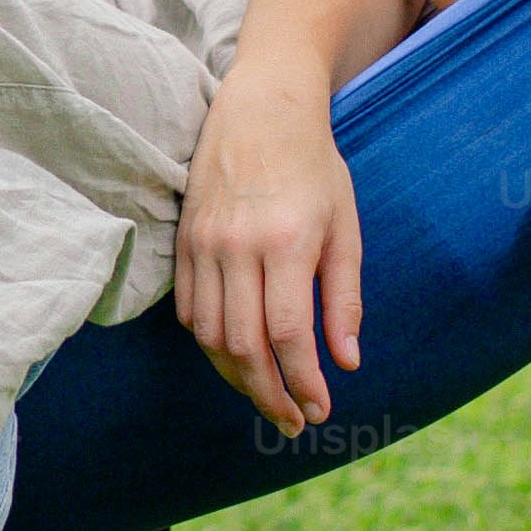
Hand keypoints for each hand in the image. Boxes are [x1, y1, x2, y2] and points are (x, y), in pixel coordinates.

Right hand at [179, 76, 360, 433]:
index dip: (302, 381)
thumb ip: (344, 298)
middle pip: (243, 346)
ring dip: (237, 377)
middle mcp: (238, 247)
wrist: (261, 110)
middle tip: (292, 420)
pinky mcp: (184, 243)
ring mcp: (204, 245)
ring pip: (210, 336)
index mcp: (286, 242)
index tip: (319, 409)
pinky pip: (189, 311)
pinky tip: (236, 355)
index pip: (287, 335)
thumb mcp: (345, 226)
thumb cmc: (314, 167)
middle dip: (268, 394)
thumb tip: (346, 362)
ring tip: (266, 395)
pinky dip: (210, 344)